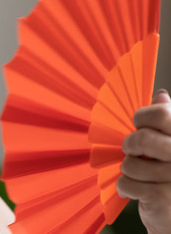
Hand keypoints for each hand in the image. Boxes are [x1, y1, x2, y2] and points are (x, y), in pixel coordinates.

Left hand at [118, 90, 170, 232]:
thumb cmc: (170, 179)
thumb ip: (167, 122)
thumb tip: (161, 95)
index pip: (162, 113)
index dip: (142, 118)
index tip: (139, 126)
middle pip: (143, 138)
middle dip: (130, 145)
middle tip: (133, 152)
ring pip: (130, 164)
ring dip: (129, 171)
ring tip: (140, 177)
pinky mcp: (164, 197)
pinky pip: (126, 183)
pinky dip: (125, 188)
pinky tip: (137, 192)